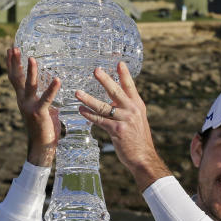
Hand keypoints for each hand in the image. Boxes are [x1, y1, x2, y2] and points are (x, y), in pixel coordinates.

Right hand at [6, 47, 61, 166]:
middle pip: (16, 78)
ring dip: (30, 72)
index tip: (10, 50)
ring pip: (29, 86)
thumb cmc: (44, 129)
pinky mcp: (39, 113)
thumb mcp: (44, 111)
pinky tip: (58, 79)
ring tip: (32, 58)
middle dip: (15, 62)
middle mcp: (22, 101)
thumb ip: (46, 101)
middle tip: (14, 47)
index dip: (12, 64)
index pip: (15, 78)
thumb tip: (53, 95)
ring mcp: (29, 107)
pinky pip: (46, 99)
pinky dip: (52, 89)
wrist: (41, 147)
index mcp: (22, 99)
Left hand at [76, 62, 170, 190]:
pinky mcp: (117, 130)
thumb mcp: (137, 120)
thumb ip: (127, 109)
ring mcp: (125, 120)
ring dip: (88, 99)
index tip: (119, 62)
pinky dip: (89, 115)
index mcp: (138, 105)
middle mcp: (132, 110)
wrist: (143, 157)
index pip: (130, 86)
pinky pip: (100, 120)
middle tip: (96, 70)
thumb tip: (113, 101)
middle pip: (116, 92)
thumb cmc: (138, 139)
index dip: (124, 74)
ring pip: (103, 106)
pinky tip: (81, 110)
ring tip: (77, 93)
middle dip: (105, 80)